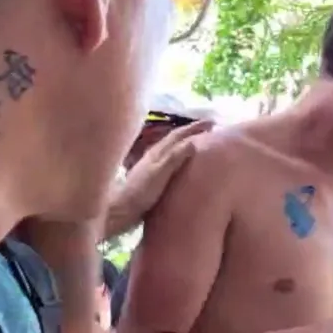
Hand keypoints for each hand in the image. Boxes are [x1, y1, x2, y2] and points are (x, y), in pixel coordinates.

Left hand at [104, 119, 211, 238]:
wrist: (119, 211)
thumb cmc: (140, 194)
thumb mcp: (159, 175)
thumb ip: (174, 158)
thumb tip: (193, 141)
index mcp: (157, 152)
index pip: (179, 135)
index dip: (195, 128)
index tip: (213, 121)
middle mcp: (153, 155)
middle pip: (175, 139)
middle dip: (191, 132)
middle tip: (209, 128)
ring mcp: (150, 166)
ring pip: (171, 149)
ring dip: (184, 144)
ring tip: (199, 142)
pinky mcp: (148, 178)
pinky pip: (168, 162)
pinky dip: (178, 158)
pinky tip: (180, 165)